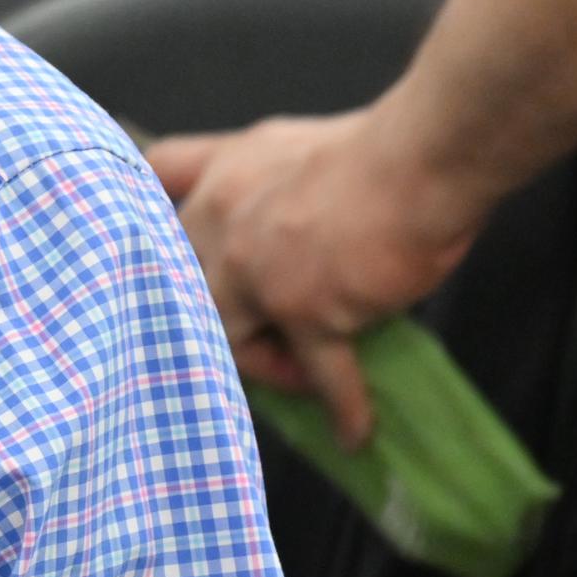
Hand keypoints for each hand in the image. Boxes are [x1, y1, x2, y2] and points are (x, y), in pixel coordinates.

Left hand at [145, 104, 490, 445]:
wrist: (425, 157)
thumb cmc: (384, 148)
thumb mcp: (298, 144)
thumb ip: (269, 182)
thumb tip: (281, 227)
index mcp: (225, 173)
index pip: (155, 186)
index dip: (152, 220)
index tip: (163, 255)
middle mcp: (223, 220)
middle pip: (187, 284)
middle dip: (215, 319)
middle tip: (256, 339)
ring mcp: (256, 269)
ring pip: (229, 335)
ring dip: (264, 364)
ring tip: (299, 377)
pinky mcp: (304, 308)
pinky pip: (318, 371)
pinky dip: (340, 405)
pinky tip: (353, 432)